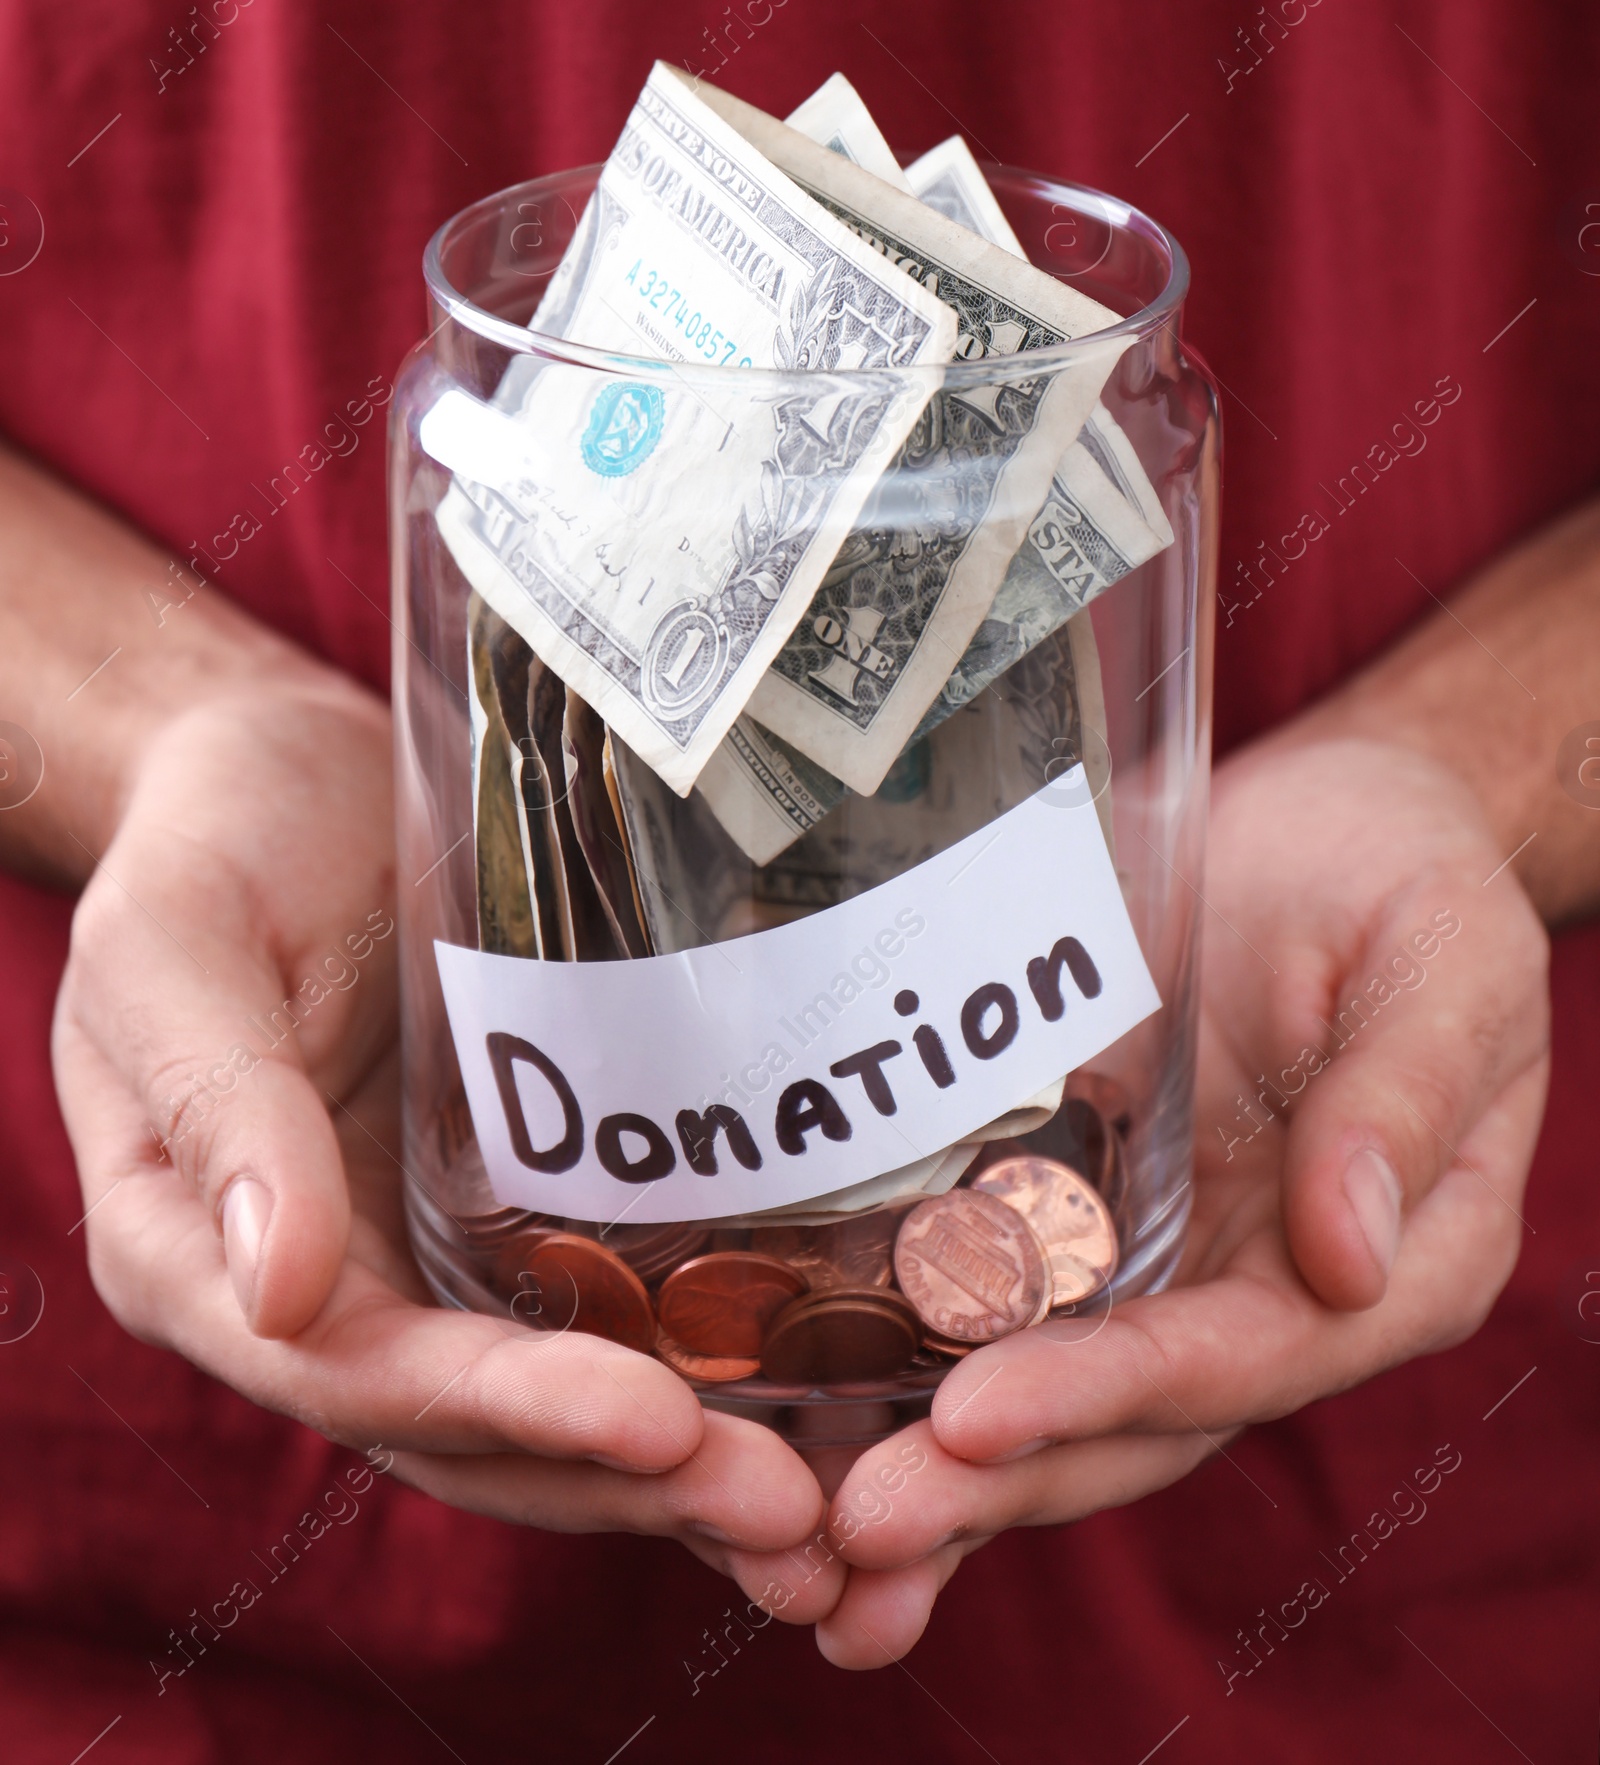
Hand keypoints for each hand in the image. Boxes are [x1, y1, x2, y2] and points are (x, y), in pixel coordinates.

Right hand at [52, 681, 822, 1560]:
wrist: (278, 773)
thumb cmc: (212, 842)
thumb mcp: (176, 944)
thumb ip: (222, 1106)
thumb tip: (282, 1293)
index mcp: (197, 1253)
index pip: (359, 1373)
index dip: (507, 1412)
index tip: (658, 1425)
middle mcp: (313, 1293)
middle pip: (469, 1431)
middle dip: (626, 1478)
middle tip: (789, 1512)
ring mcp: (414, 1259)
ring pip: (541, 1407)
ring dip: (673, 1470)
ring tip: (820, 1506)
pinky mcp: (500, 1211)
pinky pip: (591, 1316)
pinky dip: (687, 1374)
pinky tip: (808, 1409)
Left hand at [736, 736, 1549, 1666]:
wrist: (1338, 814)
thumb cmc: (1408, 874)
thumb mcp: (1444, 959)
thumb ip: (1405, 1095)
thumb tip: (1349, 1253)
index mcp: (1399, 1262)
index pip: (1245, 1356)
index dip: (1108, 1395)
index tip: (977, 1420)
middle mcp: (1283, 1291)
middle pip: (1135, 1414)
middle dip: (998, 1479)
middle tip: (859, 1526)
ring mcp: (1181, 1259)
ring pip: (1059, 1387)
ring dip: (947, 1467)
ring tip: (820, 1532)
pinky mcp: (1094, 1204)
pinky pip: (1007, 1299)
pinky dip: (921, 1368)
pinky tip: (815, 1422)